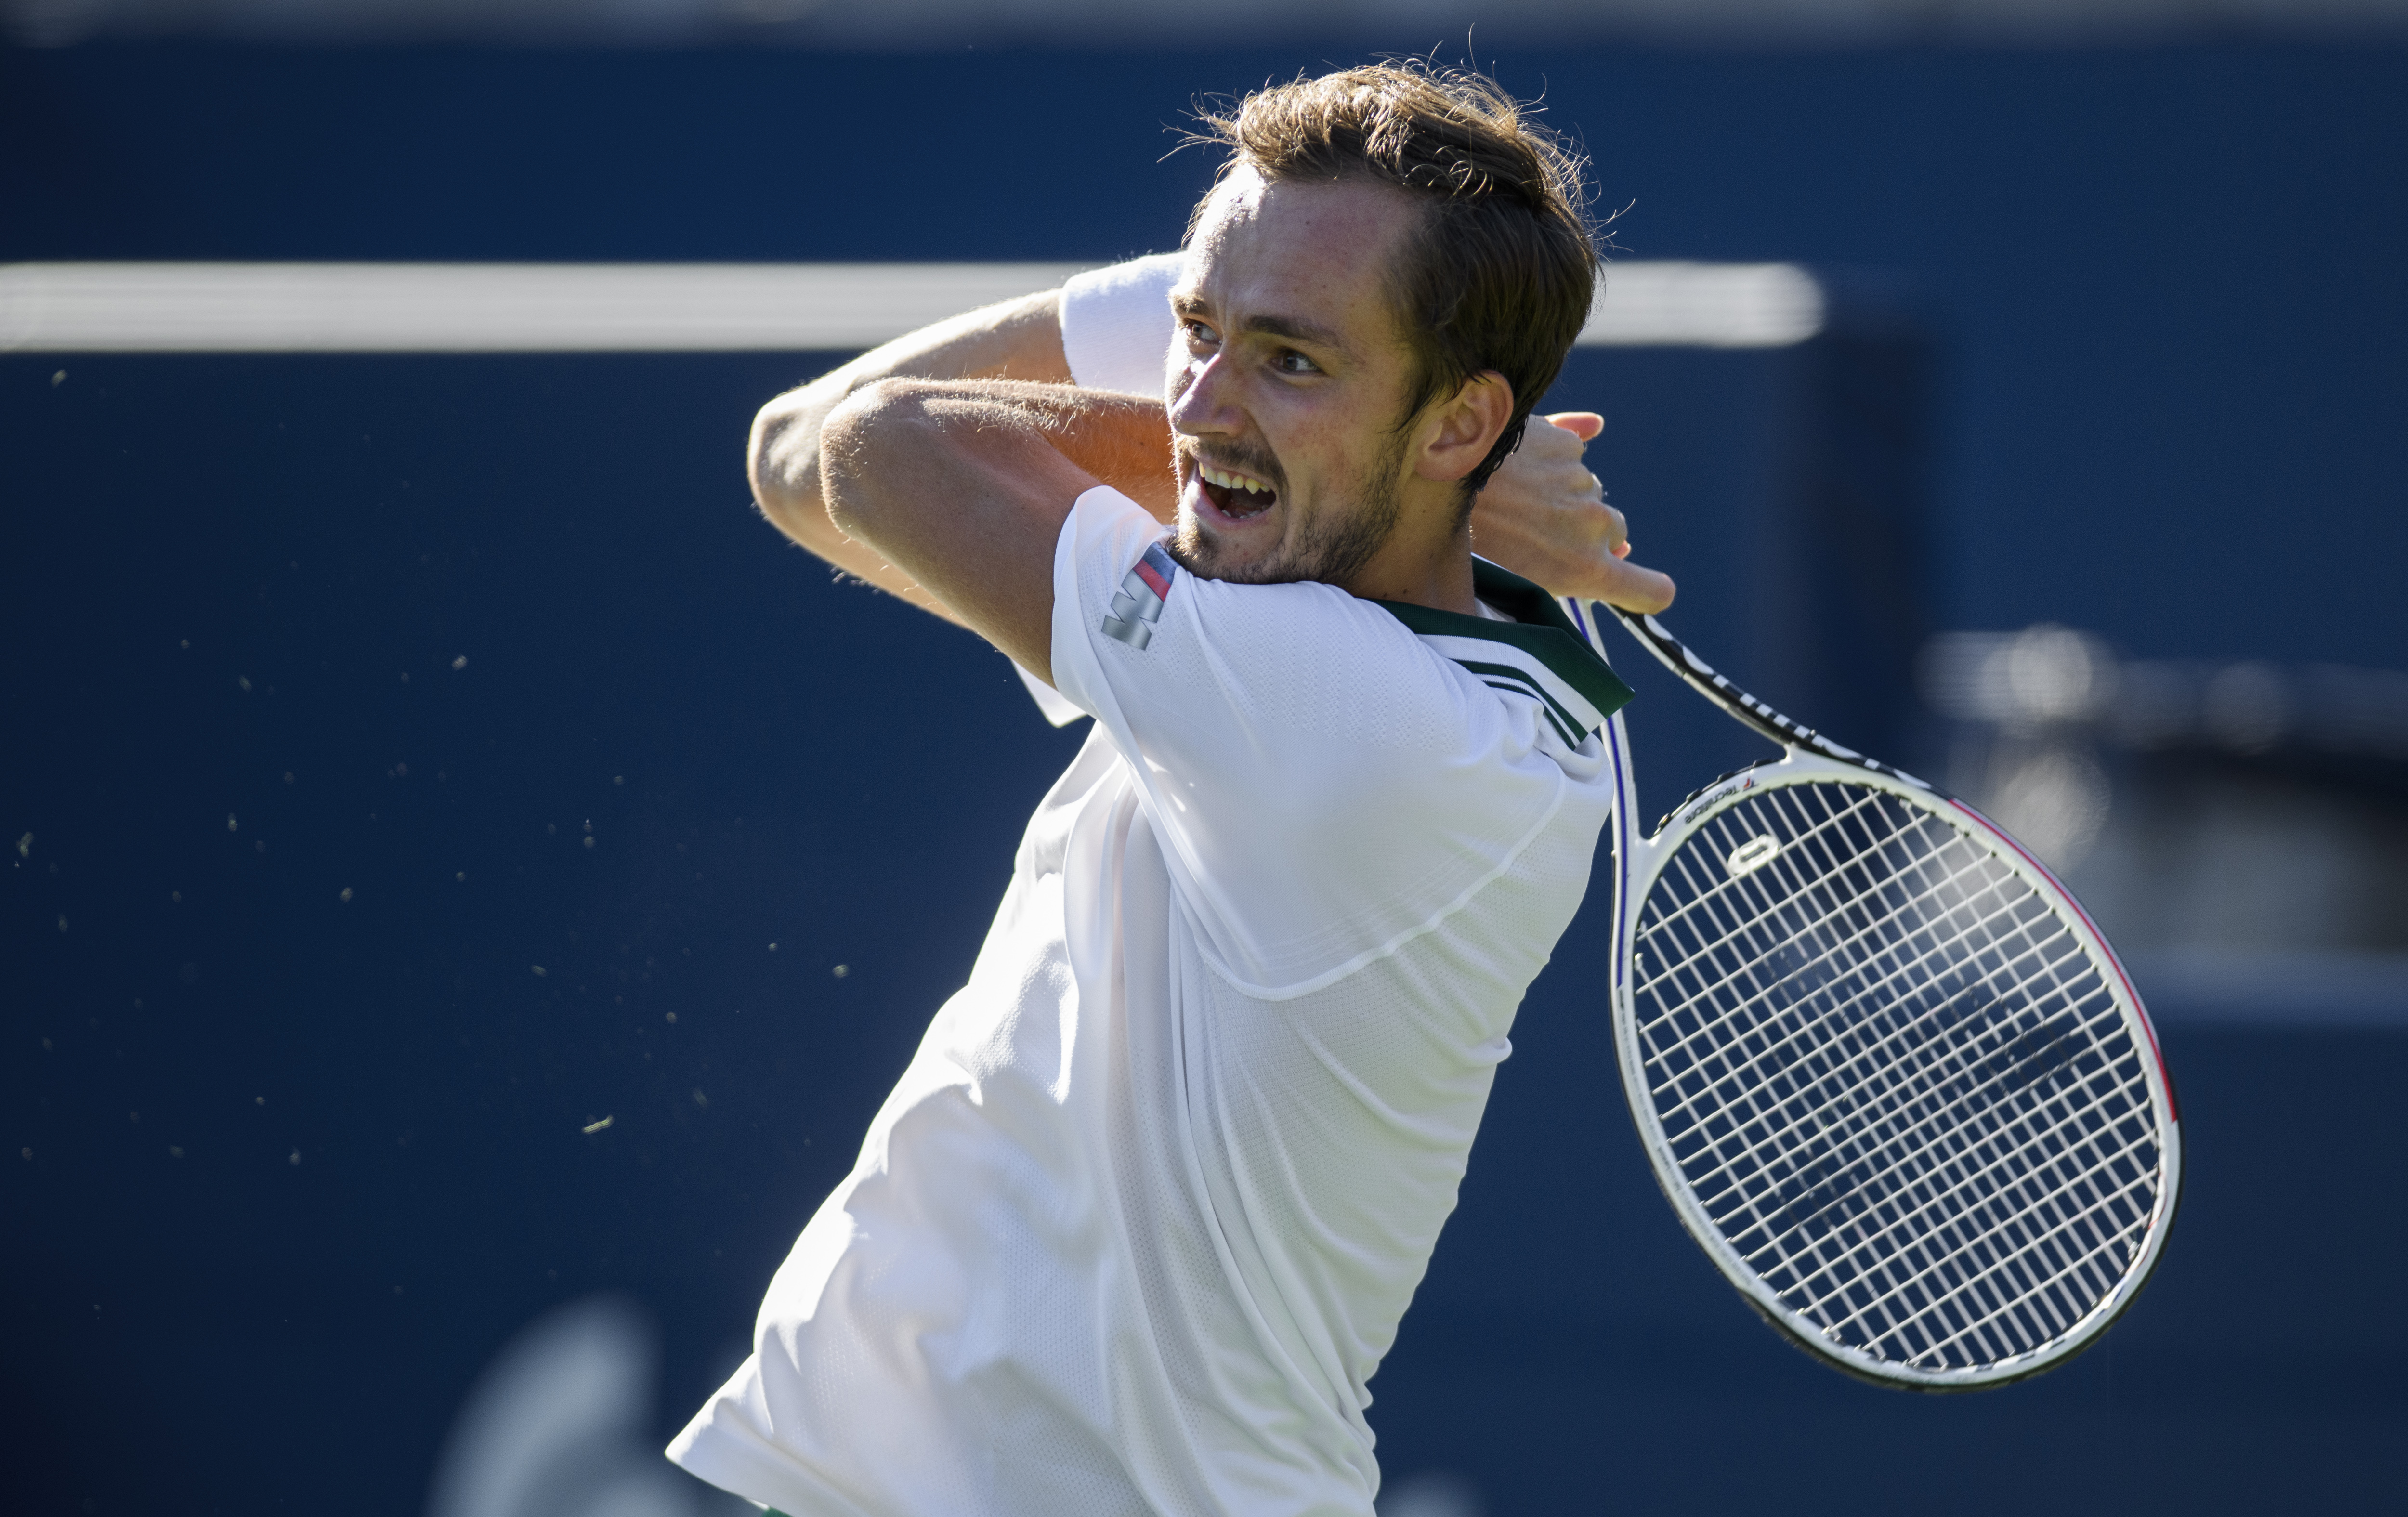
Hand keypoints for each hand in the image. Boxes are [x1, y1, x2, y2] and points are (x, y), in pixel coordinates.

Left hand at [1469, 412, 1674, 612]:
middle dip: (1586, 534)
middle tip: (1536, 534)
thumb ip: (1563, 576)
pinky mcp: (1565, 445)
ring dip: (1562, 495)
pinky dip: (1555, 457)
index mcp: (1585, 570)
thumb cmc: (1464, 544)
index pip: (1649, 590)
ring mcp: (1583, 482)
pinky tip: (1525, 460)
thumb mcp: (1512, 582)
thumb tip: (1611, 556)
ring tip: (1513, 498)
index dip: (1650, 590)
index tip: (1649, 590)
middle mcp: (1596, 525)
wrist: (1431, 477)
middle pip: (1613, 534)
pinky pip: (1573, 452)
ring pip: (1586, 492)